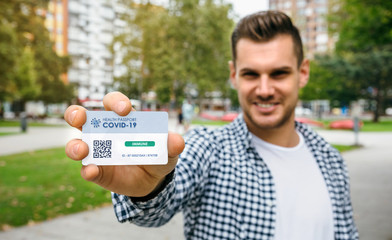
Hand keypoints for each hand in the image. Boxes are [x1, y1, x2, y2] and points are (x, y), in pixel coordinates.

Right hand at [64, 92, 184, 196]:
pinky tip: (92, 171)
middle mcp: (104, 132)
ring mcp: (97, 152)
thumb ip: (172, 145)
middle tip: (81, 117)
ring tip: (82, 150)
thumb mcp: (168, 151)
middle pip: (81, 117)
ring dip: (75, 146)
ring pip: (76, 144)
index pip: (112, 103)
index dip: (115, 102)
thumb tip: (177, 141)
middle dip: (76, 113)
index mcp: (122, 120)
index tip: (124, 110)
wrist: (153, 181)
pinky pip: (86, 169)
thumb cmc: (158, 156)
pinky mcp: (96, 171)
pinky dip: (87, 170)